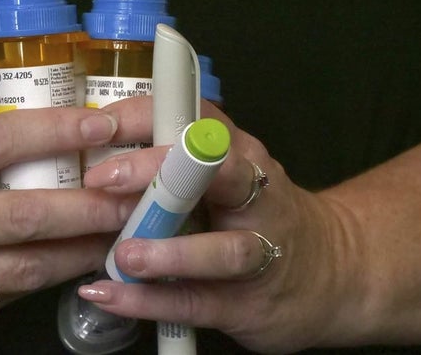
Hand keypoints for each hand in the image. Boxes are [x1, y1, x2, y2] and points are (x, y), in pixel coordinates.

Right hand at [0, 103, 151, 343]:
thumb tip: (33, 149)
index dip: (56, 131)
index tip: (104, 125)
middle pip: (28, 214)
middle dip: (90, 206)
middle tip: (138, 195)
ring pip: (28, 265)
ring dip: (83, 250)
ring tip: (126, 236)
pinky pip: (6, 295)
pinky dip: (45, 280)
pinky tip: (78, 268)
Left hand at [78, 99, 375, 353]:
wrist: (331, 272)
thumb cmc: (255, 214)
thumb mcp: (225, 175)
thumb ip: (173, 161)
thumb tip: (90, 153)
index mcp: (239, 153)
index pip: (192, 119)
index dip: (142, 118)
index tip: (93, 126)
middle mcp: (255, 193)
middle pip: (213, 172)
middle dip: (156, 171)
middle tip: (102, 181)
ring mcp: (258, 250)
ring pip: (221, 248)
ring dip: (169, 250)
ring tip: (125, 255)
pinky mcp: (248, 302)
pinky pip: (197, 301)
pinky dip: (150, 300)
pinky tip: (110, 294)